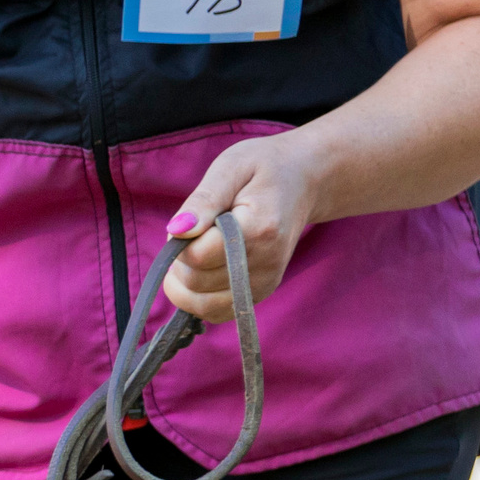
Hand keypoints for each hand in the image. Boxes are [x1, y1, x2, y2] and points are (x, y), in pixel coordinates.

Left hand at [161, 130, 326, 323]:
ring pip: (202, 306)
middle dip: (179, 260)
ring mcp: (265, 284)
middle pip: (197, 283)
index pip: (198, 256)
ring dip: (184, 283)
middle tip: (192, 232)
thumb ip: (203, 201)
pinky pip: (215, 312)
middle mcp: (266, 265)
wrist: (304, 181)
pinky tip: (202, 269)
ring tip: (195, 250)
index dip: (179, 241)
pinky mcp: (260, 294)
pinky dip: (197, 297)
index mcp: (259, 230)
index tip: (190, 220)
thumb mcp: (231, 167)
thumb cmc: (263, 168)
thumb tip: (176, 230)